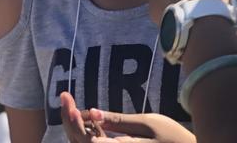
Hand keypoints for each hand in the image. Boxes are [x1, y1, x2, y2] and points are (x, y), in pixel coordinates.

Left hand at [60, 93, 194, 142]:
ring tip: (71, 106)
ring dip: (77, 128)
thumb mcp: (147, 124)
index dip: (73, 122)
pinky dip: (88, 134)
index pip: (88, 141)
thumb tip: (92, 114)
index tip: (69, 101)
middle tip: (65, 98)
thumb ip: (118, 122)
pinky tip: (86, 120)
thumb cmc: (170, 137)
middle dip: (71, 122)